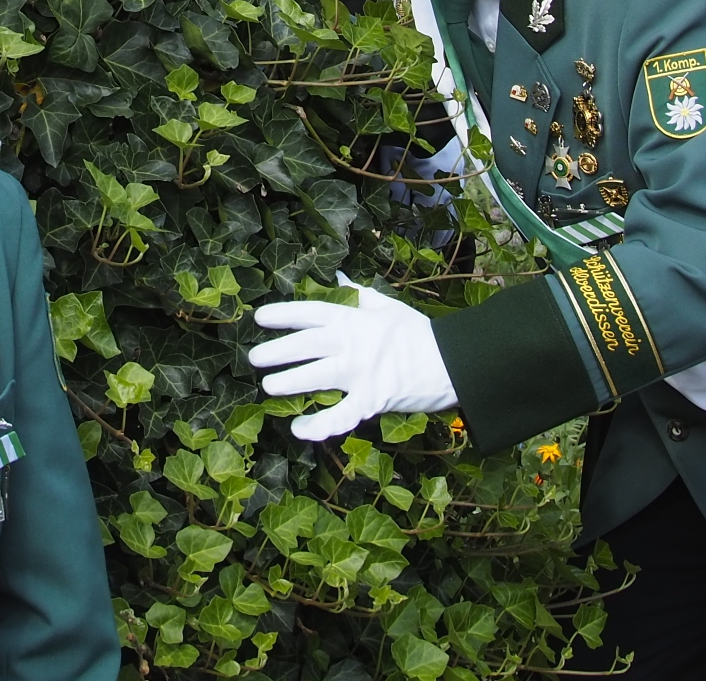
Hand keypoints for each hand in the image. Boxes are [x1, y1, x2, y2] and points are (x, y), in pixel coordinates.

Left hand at [248, 279, 455, 441]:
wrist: (451, 362)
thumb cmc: (417, 332)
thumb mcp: (387, 305)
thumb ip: (359, 293)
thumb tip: (338, 276)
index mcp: (353, 318)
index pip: (310, 313)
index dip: (283, 314)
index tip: (260, 317)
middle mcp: (351, 344)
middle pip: (305, 346)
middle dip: (276, 351)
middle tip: (254, 358)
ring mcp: (359, 373)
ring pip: (315, 377)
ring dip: (289, 382)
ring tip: (268, 387)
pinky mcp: (371, 400)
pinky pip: (340, 416)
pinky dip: (319, 425)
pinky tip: (298, 429)